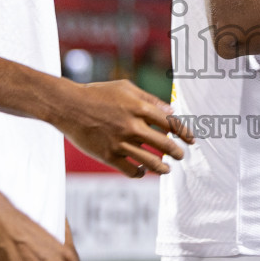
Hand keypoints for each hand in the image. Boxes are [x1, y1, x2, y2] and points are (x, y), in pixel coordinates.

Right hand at [49, 78, 194, 178]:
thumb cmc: (98, 94)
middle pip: (165, 144)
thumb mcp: (126, 87)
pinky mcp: (107, 155)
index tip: (191, 140)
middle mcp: (132, 126)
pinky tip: (141, 171)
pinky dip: (139, 173)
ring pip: (150, 162)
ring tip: (166, 169)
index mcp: (139, 108)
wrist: (68, 106)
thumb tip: (171, 109)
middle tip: (180, 156)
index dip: (184, 133)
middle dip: (177, 152)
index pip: (171, 123)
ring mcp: (120, 143)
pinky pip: (130, 170)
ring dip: (162, 167)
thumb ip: (150, 99)